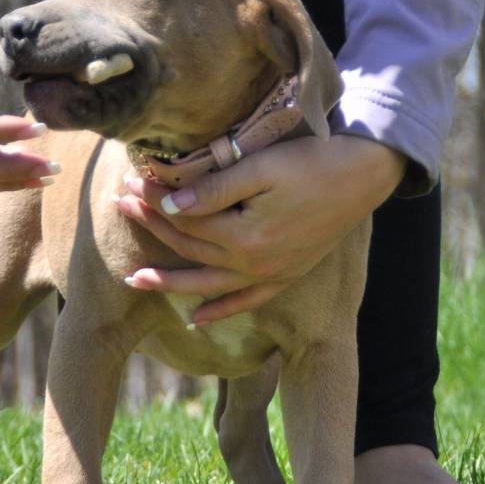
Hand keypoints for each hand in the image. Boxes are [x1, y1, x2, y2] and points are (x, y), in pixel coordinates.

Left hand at [114, 135, 405, 324]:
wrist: (364, 176)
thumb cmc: (312, 163)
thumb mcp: (262, 167)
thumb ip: (214, 190)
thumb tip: (170, 205)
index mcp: (244, 236)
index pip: (184, 220)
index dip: (153, 202)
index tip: (129, 183)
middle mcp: (254, 264)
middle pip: (190, 249)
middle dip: (153, 228)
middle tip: (120, 207)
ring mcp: (270, 275)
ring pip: (208, 285)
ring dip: (170, 283)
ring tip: (135, 280)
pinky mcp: (286, 277)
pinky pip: (246, 303)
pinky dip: (220, 312)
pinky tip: (197, 320)